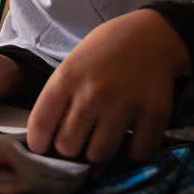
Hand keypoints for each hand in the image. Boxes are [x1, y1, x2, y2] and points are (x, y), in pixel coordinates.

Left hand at [27, 9, 189, 163]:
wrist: (150, 35)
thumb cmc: (104, 52)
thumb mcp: (71, 66)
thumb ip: (60, 98)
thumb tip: (50, 140)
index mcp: (67, 78)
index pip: (41, 123)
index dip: (37, 144)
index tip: (41, 149)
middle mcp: (93, 93)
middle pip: (68, 147)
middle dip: (69, 151)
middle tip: (76, 146)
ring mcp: (125, 105)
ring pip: (99, 156)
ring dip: (97, 157)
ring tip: (99, 146)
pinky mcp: (155, 115)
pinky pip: (137, 154)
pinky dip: (130, 157)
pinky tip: (126, 145)